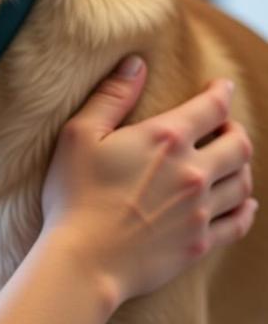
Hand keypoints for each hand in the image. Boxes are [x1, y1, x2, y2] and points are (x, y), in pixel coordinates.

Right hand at [42, 55, 257, 308]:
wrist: (85, 260)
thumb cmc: (75, 193)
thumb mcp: (80, 134)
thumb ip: (111, 96)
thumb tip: (136, 63)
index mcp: (165, 140)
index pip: (210, 108)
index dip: (220, 92)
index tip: (222, 85)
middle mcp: (193, 172)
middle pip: (238, 145)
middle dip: (235, 129)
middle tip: (224, 125)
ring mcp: (200, 210)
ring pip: (243, 182)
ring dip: (242, 166)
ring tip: (231, 160)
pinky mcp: (200, 242)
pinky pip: (239, 222)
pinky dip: (247, 208)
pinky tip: (244, 202)